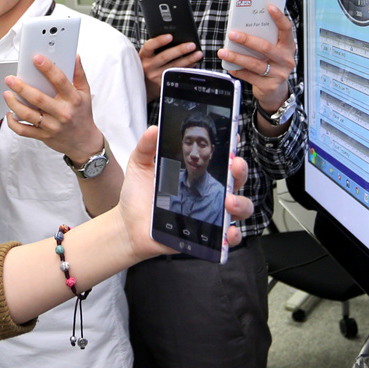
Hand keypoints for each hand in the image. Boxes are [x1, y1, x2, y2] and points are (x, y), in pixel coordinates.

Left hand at [4, 55, 102, 162]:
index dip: (47, 68)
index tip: (36, 58)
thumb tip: (75, 56)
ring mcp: (52, 126)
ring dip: (14, 103)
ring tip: (7, 94)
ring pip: (28, 114)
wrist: (84, 142)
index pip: (60, 80)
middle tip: (10, 79)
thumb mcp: (85, 93)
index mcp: (73, 99)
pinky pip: (24, 131)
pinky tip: (10, 114)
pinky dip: (13, 123)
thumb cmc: (82, 115)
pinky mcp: (43, 136)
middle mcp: (62, 113)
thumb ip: (79, 74)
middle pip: (38, 98)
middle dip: (22, 87)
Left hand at [115, 127, 253, 257]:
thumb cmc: (137, 196)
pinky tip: (229, 231)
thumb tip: (154, 129)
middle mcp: (207, 193)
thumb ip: (146, 146)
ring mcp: (209, 214)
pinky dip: (233, 235)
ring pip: (239, 208)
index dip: (232, 149)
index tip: (235, 138)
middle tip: (235, 165)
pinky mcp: (204, 235)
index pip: (221, 160)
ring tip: (229, 201)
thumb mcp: (140, 166)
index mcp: (196, 174)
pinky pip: (227, 238)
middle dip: (240, 171)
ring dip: (241, 203)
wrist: (127, 226)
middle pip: (236, 181)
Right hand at [139, 34, 201, 97]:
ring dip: (188, 60)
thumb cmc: (149, 64)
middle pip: (165, 56)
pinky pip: (176, 75)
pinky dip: (186, 68)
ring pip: (174, 67)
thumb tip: (177, 39)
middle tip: (192, 45)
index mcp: (144, 55)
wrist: (145, 85)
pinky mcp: (162, 84)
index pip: (150, 46)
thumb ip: (157, 48)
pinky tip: (193, 63)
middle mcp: (148, 66)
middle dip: (180, 50)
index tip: (170, 36)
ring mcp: (155, 76)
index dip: (159, 41)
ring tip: (198, 54)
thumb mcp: (148, 56)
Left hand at [219, 4, 295, 115]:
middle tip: (232, 34)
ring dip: (236, 57)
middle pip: (265, 47)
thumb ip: (265, 38)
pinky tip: (229, 67)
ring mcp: (279, 74)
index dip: (279, 17)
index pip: (286, 29)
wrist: (275, 90)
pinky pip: (250, 76)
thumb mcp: (273, 50)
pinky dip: (237, 71)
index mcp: (288, 46)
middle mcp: (286, 60)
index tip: (269, 7)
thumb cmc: (271, 63)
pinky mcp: (269, 86)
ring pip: (254, 63)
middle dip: (246, 40)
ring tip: (223, 52)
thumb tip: (244, 25)